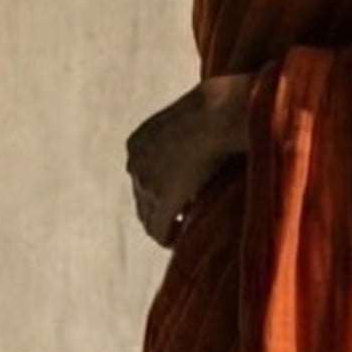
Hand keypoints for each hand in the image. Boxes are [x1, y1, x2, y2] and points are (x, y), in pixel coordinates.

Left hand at [125, 71, 252, 246]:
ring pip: (147, 217)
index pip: (141, 176)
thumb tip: (207, 145)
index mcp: (138, 142)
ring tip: (179, 236)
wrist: (216, 112)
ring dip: (163, 227)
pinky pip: (159, 230)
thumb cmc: (216, 110)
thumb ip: (190, 135)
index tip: (178, 202)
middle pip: (141, 199)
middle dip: (158, 213)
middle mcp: (135, 164)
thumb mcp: (191, 121)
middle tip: (177, 224)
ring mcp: (146, 183)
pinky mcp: (162, 199)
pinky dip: (167, 238)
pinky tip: (180, 241)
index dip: (158, 192)